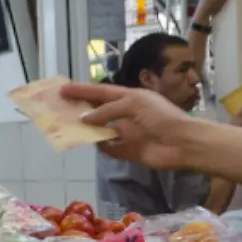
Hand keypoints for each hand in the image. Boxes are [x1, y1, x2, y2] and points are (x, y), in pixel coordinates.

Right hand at [63, 80, 200, 170]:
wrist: (182, 144)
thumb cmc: (161, 117)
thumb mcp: (133, 105)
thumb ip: (108, 110)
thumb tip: (85, 119)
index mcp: (128, 97)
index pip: (100, 91)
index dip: (81, 90)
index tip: (62, 90)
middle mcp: (125, 113)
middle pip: (98, 110)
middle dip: (80, 109)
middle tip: (59, 109)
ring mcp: (126, 132)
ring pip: (101, 130)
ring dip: (87, 129)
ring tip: (67, 128)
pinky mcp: (128, 151)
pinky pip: (109, 148)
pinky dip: (101, 146)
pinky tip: (92, 144)